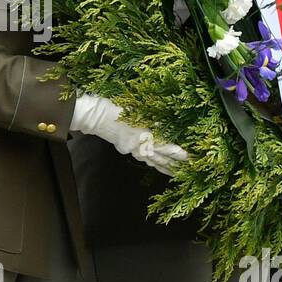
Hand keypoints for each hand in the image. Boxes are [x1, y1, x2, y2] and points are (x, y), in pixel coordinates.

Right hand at [70, 94, 188, 174]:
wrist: (95, 116)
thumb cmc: (115, 108)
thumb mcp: (136, 110)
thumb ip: (152, 119)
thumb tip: (167, 126)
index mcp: (142, 134)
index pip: (162, 145)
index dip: (174, 151)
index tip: (187, 156)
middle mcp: (138, 145)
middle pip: (159, 157)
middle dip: (173, 163)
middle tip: (187, 169)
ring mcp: (132, 149)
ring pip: (151, 160)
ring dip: (164, 167)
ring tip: (175, 173)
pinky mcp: (126, 149)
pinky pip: (142, 158)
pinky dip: (151, 163)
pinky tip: (156, 165)